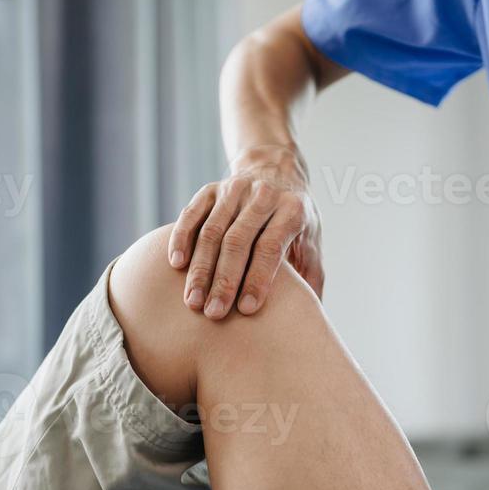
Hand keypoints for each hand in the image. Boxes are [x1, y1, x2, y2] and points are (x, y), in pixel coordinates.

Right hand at [168, 145, 323, 318]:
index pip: (270, 246)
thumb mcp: (312, 242)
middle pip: (237, 241)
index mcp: (292, 210)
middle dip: (224, 280)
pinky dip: (182, 238)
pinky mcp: (211, 189)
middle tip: (214, 313)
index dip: (258, 279)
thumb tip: (309, 319)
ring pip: (212, 231)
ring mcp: (234, 190)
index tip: (246, 310)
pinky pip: (192, 214)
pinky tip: (176, 264)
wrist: (276, 169)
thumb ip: (312, 277)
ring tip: (192, 301)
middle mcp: (263, 196)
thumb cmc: (294, 219)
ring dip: (200, 269)